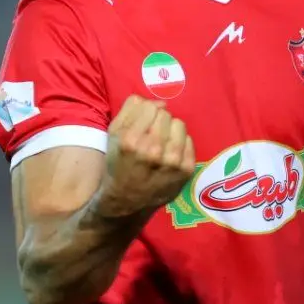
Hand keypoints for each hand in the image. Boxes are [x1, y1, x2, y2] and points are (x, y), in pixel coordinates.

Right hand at [103, 95, 195, 214]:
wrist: (127, 200)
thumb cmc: (118, 163)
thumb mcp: (113, 133)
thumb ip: (131, 109)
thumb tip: (161, 103)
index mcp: (130, 141)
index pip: (150, 107)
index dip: (145, 114)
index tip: (141, 125)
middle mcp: (152, 151)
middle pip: (166, 115)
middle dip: (158, 122)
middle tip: (151, 136)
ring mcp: (171, 162)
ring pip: (179, 125)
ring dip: (171, 131)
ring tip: (161, 144)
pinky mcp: (186, 170)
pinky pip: (189, 140)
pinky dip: (180, 144)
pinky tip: (169, 155)